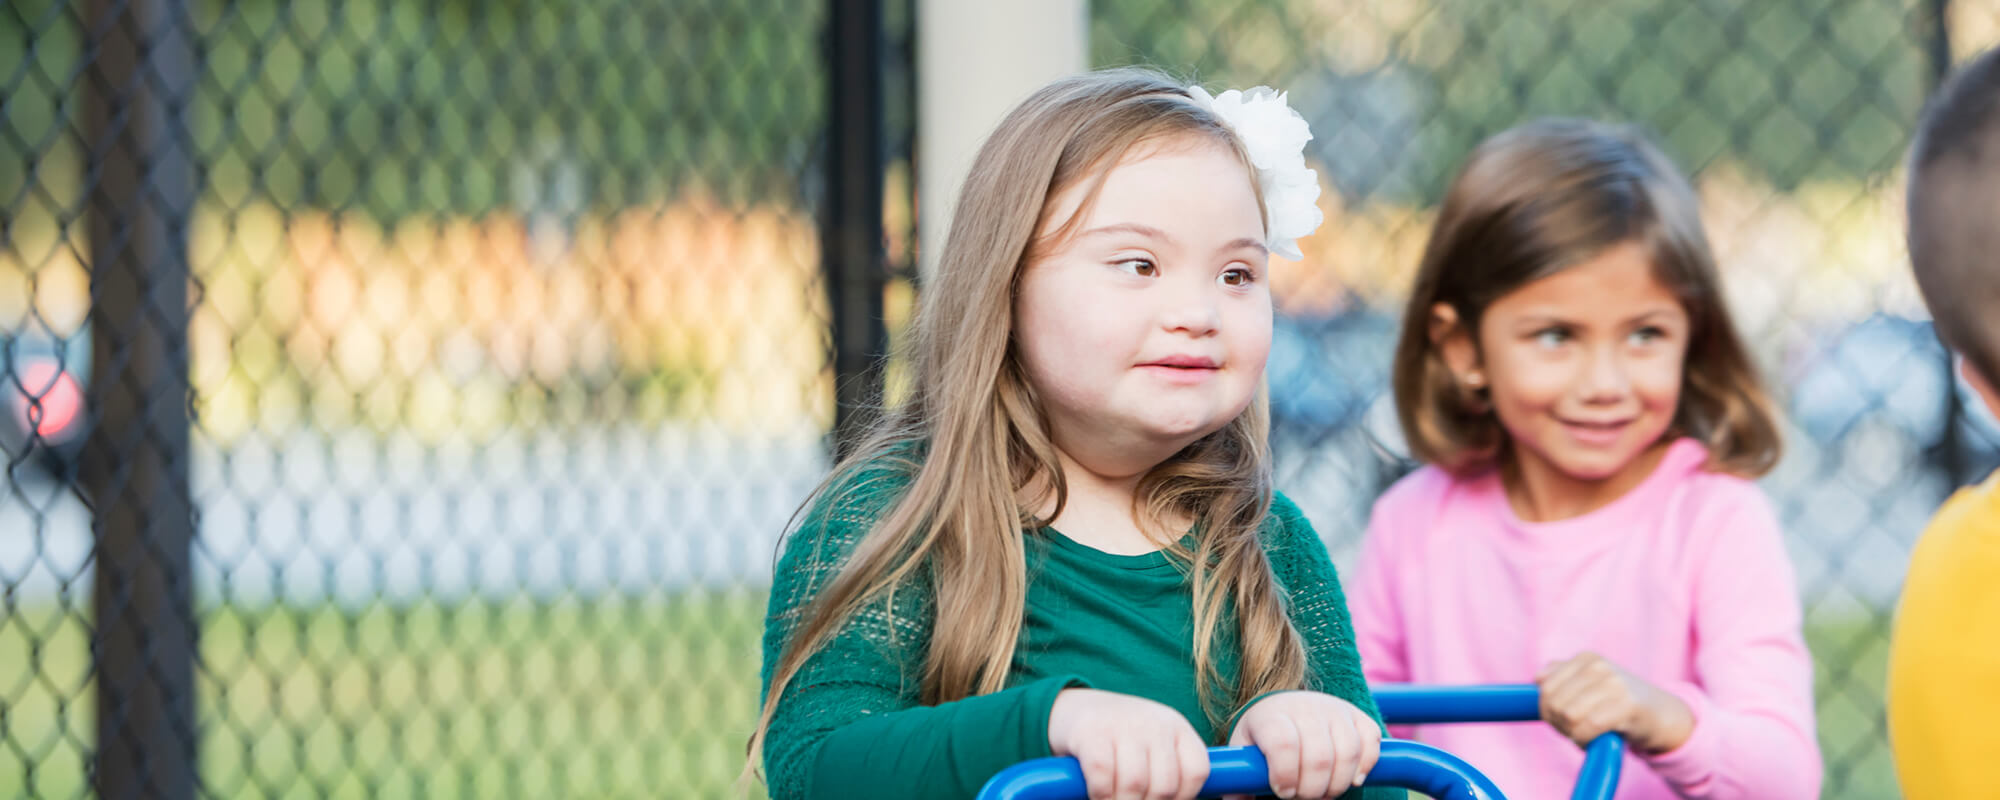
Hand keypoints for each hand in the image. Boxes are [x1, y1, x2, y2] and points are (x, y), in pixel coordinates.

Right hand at [1048, 688, 1211, 799]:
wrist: (1075, 706)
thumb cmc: (1120, 738)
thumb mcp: (1153, 745)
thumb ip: (1167, 770)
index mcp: (1177, 727)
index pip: (1196, 771)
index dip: (1185, 797)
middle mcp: (1154, 723)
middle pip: (1165, 785)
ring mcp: (1122, 725)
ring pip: (1134, 784)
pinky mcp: (1091, 732)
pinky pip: (1102, 776)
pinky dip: (1101, 795)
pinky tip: (1098, 794)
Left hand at [1224, 691, 1381, 799]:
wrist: (1284, 708)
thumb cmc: (1261, 740)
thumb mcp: (1244, 755)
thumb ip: (1239, 782)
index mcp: (1270, 715)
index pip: (1283, 743)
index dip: (1285, 774)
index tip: (1282, 792)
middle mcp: (1305, 707)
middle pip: (1319, 756)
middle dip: (1312, 789)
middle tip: (1302, 796)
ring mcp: (1335, 709)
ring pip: (1348, 753)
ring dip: (1337, 784)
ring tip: (1322, 792)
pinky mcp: (1358, 716)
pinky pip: (1371, 742)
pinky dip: (1365, 766)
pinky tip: (1351, 780)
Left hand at [1536, 651, 1693, 753]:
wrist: (1663, 717)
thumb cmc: (1620, 704)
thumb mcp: (1591, 684)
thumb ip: (1563, 677)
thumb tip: (1538, 678)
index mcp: (1586, 658)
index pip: (1544, 686)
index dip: (1547, 710)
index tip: (1563, 720)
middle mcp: (1599, 666)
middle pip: (1554, 701)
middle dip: (1559, 723)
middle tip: (1576, 731)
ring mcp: (1614, 683)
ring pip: (1568, 714)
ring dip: (1572, 733)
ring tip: (1587, 734)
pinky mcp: (1627, 704)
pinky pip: (1589, 726)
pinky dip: (1585, 739)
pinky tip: (1595, 740)